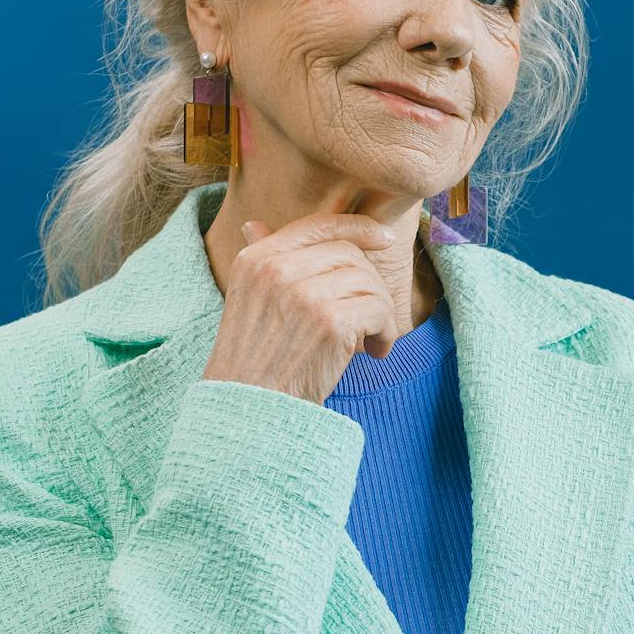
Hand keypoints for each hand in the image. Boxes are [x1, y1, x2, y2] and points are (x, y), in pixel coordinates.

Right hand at [202, 211, 402, 404]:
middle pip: (350, 254)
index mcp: (256, 260)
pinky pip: (380, 310)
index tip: (385, 237)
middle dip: (370, 284)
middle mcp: (276, 270)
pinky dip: (386, 332)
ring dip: (381, 312)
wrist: (248, 410)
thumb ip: (263, 262)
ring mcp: (303, 295)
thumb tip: (257, 223)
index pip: (318, 225)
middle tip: (372, 316)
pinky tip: (374, 352)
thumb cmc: (253, 362)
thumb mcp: (247, 301)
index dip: (358, 227)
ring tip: (371, 339)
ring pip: (368, 282)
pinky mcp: (330, 323)